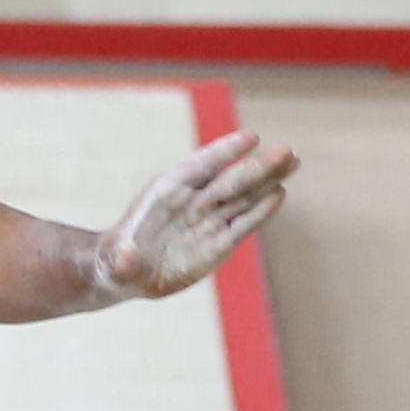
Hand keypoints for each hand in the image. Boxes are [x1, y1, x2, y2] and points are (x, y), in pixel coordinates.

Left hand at [94, 130, 297, 299]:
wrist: (126, 272)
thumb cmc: (117, 260)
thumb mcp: (116, 264)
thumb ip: (124, 260)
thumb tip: (127, 261)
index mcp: (166, 192)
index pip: (200, 167)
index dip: (224, 152)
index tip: (251, 138)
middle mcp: (191, 201)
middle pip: (229, 179)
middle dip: (257, 166)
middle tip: (286, 151)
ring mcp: (207, 220)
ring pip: (244, 196)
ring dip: (268, 179)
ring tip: (293, 160)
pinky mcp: (219, 242)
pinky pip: (243, 223)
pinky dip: (261, 210)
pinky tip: (279, 194)